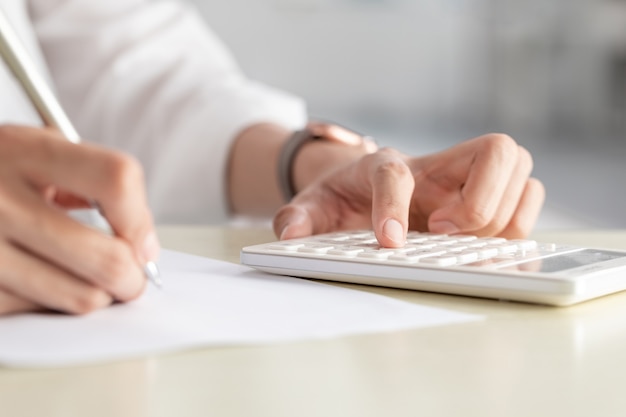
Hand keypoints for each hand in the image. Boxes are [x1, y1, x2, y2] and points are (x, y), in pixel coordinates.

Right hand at [0, 125, 158, 315]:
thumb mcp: (34, 150)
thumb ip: (93, 183)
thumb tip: (142, 245)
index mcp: (24, 152)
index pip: (115, 178)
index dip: (140, 217)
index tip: (142, 241)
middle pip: (105, 257)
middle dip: (132, 278)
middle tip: (131, 279)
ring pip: (80, 296)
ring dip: (98, 294)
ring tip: (92, 281)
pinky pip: (38, 311)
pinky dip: (51, 302)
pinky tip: (40, 280)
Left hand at [273, 134, 544, 246]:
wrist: (364, 188)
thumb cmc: (345, 196)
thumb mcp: (314, 205)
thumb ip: (298, 217)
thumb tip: (289, 232)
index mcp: (385, 164)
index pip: (395, 172)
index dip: (393, 205)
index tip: (389, 242)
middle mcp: (436, 165)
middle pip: (495, 149)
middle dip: (481, 201)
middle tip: (444, 233)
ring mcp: (466, 177)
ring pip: (521, 167)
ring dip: (503, 213)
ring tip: (463, 241)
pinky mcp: (486, 196)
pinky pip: (530, 194)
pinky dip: (518, 223)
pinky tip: (483, 245)